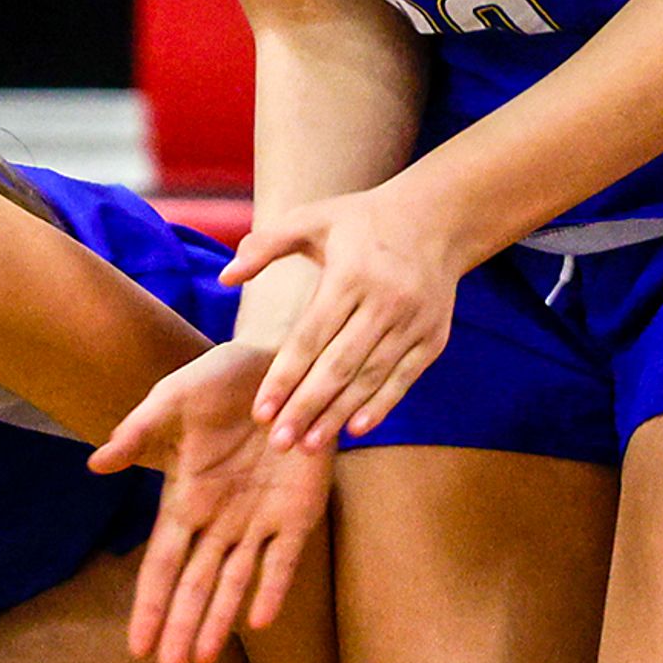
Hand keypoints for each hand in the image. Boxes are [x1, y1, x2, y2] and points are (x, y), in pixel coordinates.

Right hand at [90, 337, 335, 662]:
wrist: (282, 364)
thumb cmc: (221, 379)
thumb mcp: (174, 398)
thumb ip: (139, 431)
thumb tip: (95, 465)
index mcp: (186, 497)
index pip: (162, 562)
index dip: (149, 604)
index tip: (136, 647)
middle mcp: (220, 519)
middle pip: (195, 584)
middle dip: (181, 626)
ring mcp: (259, 519)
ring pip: (235, 582)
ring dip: (219, 620)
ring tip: (203, 659)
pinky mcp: (298, 512)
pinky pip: (284, 559)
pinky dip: (272, 588)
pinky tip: (260, 620)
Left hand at [220, 183, 466, 450]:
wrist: (437, 219)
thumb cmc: (361, 221)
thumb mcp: (313, 218)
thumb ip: (265, 244)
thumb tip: (225, 277)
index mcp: (350, 274)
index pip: (310, 336)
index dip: (284, 376)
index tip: (261, 411)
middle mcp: (385, 301)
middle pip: (339, 365)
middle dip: (306, 407)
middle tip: (278, 442)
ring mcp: (413, 322)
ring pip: (370, 377)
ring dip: (338, 415)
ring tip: (308, 444)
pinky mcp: (433, 338)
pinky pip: (404, 379)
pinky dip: (381, 406)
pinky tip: (354, 428)